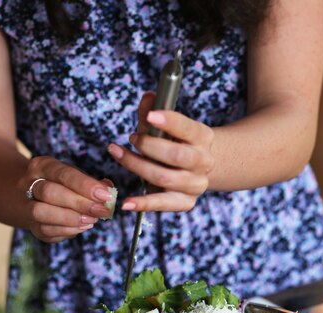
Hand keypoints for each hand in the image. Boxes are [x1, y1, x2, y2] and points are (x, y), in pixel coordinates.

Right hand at [20, 156, 113, 242]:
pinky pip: (46, 230)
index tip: (105, 195)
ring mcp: (26, 205)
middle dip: (79, 203)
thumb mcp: (76, 178)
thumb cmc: (63, 185)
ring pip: (41, 212)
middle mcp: (28, 183)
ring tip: (92, 220)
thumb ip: (92, 183)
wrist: (37, 199)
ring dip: (70, 218)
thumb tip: (108, 189)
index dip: (85, 185)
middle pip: (49, 192)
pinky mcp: (31, 226)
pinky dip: (67, 230)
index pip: (63, 173)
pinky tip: (83, 226)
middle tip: (101, 210)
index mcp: (42, 166)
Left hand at [107, 92, 214, 212]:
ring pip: (164, 177)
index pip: (188, 128)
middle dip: (149, 146)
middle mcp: (203, 162)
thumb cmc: (176, 143)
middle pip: (176, 156)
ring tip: (119, 153)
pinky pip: (162, 203)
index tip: (150, 116)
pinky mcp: (185, 202)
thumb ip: (153, 113)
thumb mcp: (166, 126)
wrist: (196, 169)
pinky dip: (143, 203)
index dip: (169, 121)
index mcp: (203, 137)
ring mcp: (195, 184)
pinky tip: (126, 202)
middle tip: (133, 138)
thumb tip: (148, 97)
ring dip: (137, 165)